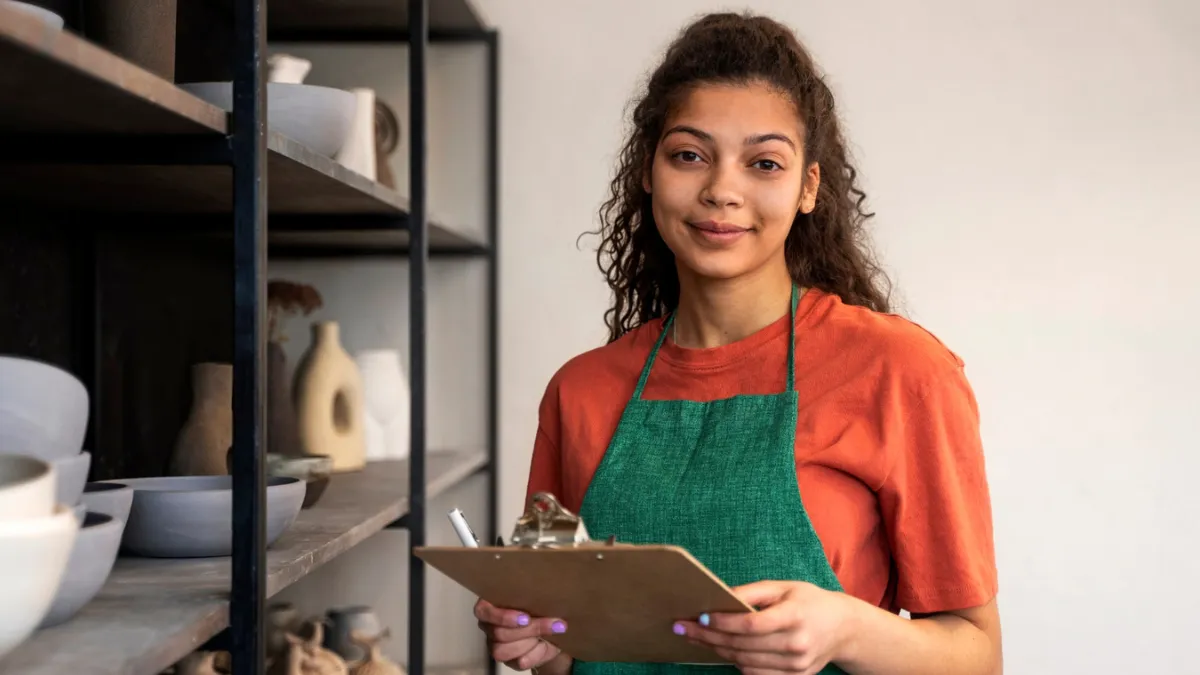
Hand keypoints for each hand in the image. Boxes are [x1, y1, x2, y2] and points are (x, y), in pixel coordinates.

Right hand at [474, 598, 567, 670]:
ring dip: (530, 643)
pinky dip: (535, 654)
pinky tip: (544, 645)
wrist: (553, 629)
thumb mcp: (538, 600)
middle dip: (529, 630)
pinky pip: (516, 662)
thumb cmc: (540, 608)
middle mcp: (489, 626)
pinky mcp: (508, 661)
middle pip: (498, 633)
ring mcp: (495, 645)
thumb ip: (534, 599)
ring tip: (547, 636)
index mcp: (490, 605)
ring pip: (502, 651)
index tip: (525, 619)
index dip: (503, 617)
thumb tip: (545, 603)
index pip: (483, 611)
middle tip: (552, 624)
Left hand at [673, 581, 858, 674]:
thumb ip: (752, 593)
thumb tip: (720, 598)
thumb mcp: (783, 587)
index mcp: (794, 616)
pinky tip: (722, 649)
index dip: (723, 623)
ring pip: (745, 662)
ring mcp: (796, 666)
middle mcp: (796, 644)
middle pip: (743, 646)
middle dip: (708, 637)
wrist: (843, 628)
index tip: (700, 617)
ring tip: (697, 638)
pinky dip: (736, 662)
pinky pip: (756, 674)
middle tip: (683, 628)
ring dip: (717, 651)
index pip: (751, 624)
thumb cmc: (809, 601)